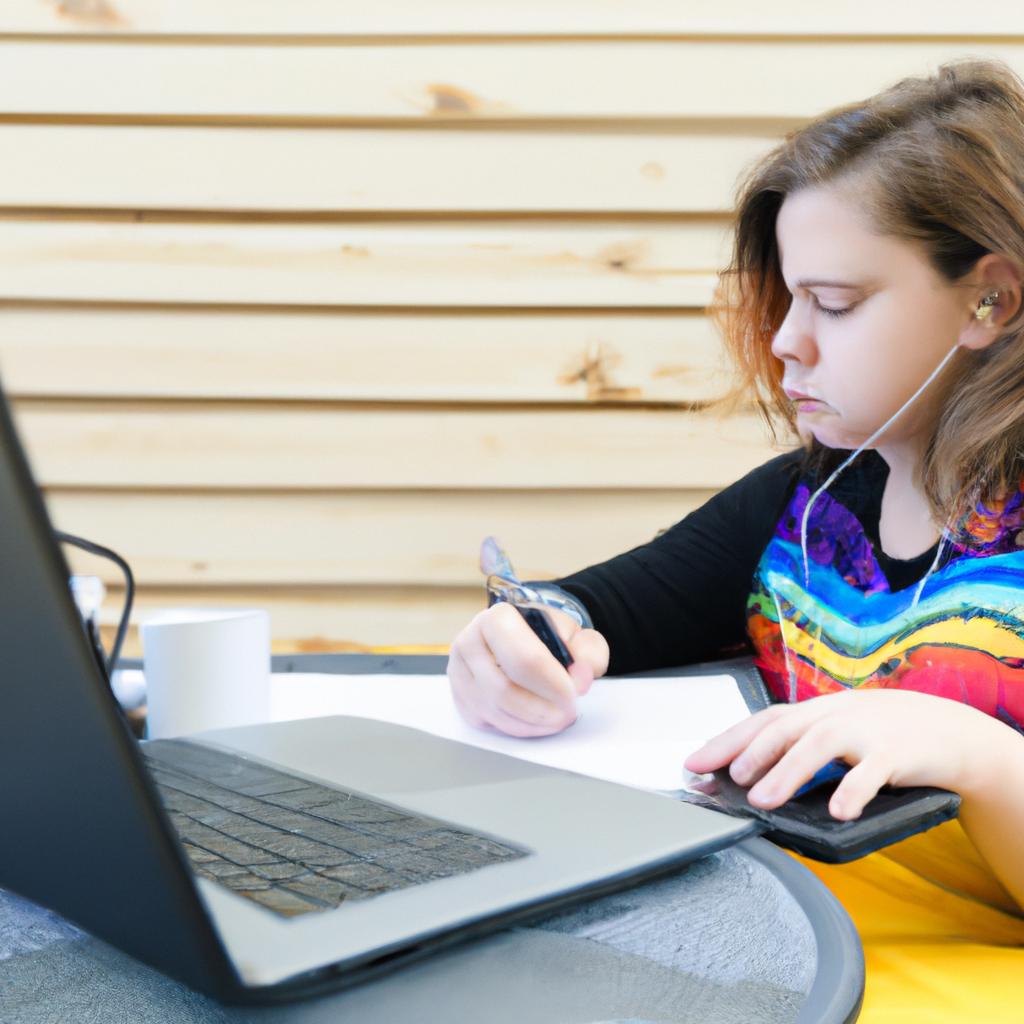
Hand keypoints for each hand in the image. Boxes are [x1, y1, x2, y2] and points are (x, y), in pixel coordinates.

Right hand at [447, 603, 609, 737]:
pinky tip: (538, 720)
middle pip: (504, 690)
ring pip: (496, 711)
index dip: (551, 683)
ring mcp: (459, 672)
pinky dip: (519, 728)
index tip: (573, 694)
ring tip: (558, 718)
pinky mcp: (460, 697)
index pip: (523, 659)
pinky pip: (489, 722)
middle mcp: (469, 642)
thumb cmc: (548, 636)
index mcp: (496, 618)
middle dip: (542, 709)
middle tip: (568, 713)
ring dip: (533, 722)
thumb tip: (581, 675)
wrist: (526, 637)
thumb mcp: (576, 634)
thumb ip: (588, 651)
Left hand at [683, 689, 997, 819]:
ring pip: (819, 745)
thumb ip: (799, 749)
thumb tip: (749, 779)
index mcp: (815, 712)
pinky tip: (838, 812)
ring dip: (787, 772)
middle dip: (751, 752)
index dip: (726, 740)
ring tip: (764, 799)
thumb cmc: (882, 734)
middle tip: (728, 779)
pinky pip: (871, 772)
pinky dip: (852, 790)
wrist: (948, 730)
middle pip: (784, 727)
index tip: (693, 764)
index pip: (762, 721)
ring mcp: (864, 731)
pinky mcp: (896, 753)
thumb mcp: (837, 732)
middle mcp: (834, 715)